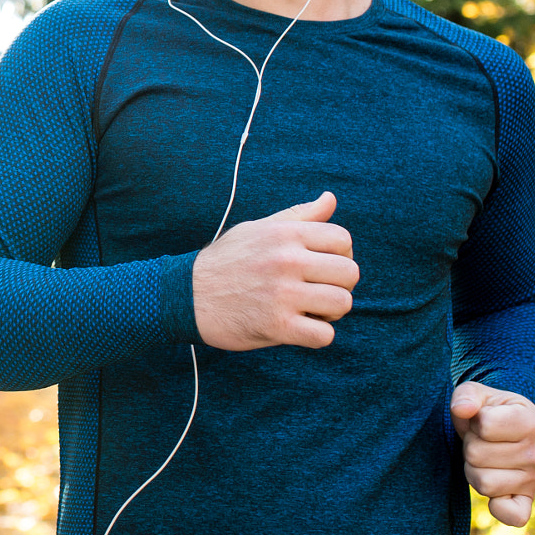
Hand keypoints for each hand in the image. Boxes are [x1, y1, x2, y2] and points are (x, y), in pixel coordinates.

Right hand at [191, 192, 358, 350]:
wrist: (184, 295)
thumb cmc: (226, 261)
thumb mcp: (258, 229)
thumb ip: (298, 216)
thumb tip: (330, 199)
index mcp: (284, 234)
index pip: (343, 240)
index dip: (340, 255)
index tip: (322, 267)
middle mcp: (285, 260)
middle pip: (349, 272)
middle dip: (340, 285)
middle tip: (319, 291)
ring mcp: (282, 294)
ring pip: (342, 303)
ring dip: (331, 312)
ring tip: (311, 310)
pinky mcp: (276, 326)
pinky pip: (324, 336)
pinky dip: (317, 336)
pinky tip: (299, 328)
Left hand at [452, 381, 534, 526]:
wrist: (501, 430)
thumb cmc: (487, 411)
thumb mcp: (476, 393)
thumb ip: (465, 395)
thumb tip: (461, 410)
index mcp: (534, 422)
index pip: (484, 425)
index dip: (474, 422)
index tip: (483, 420)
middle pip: (477, 454)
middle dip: (470, 445)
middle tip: (482, 441)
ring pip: (482, 482)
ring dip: (472, 469)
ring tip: (485, 457)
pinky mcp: (526, 500)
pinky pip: (513, 516)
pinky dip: (499, 509)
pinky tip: (496, 497)